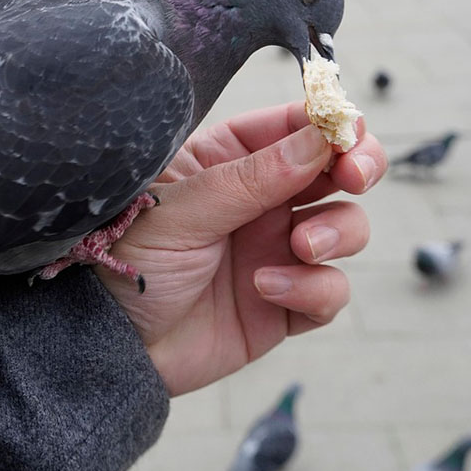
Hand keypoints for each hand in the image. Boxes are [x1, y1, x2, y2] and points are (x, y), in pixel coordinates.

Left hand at [98, 101, 386, 395]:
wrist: (112, 347)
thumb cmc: (128, 265)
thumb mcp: (181, 210)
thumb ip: (251, 177)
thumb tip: (318, 139)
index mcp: (227, 161)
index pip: (293, 125)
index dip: (328, 122)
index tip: (347, 130)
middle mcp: (259, 201)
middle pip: (335, 167)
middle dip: (358, 165)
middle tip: (356, 175)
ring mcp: (276, 250)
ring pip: (346, 226)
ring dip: (338, 232)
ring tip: (300, 247)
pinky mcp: (286, 303)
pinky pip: (331, 289)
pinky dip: (314, 288)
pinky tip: (266, 289)